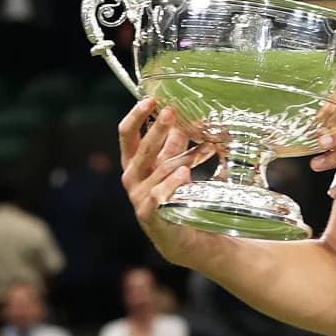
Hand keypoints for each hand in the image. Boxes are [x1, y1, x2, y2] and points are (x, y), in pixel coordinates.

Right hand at [118, 99, 220, 264]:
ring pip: (159, 170)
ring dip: (184, 157)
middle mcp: (133, 178)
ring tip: (208, 148)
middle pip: (141, 148)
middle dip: (157, 129)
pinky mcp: (149, 215)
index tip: (152, 98)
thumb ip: (176, 143)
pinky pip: (158, 195)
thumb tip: (185, 115)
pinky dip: (172, 183)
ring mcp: (139, 197)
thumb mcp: (177, 163)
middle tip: (172, 112)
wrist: (188, 237)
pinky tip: (184, 175)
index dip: (136, 115)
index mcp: (135, 163)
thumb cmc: (180, 196)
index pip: (127, 134)